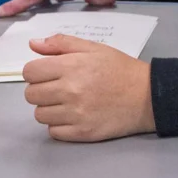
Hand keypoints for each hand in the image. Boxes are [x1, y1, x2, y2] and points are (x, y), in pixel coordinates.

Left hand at [22, 34, 154, 141]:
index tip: (47, 72)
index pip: (29, 72)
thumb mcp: (93, 48)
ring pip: (40, 115)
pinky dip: (58, 125)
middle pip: (31, 94)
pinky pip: (53, 132)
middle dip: (41, 89)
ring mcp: (75, 114)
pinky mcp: (81, 133)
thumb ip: (61, 43)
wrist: (147, 96)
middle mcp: (69, 91)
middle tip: (58, 87)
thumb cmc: (120, 68)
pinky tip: (72, 116)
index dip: (36, 71)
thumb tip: (33, 44)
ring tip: (66, 102)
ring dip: (48, 108)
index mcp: (70, 66)